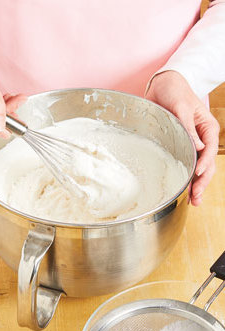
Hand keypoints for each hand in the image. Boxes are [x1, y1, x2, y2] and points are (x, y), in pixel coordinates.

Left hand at [146, 70, 218, 205]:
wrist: (163, 87)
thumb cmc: (175, 92)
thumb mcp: (182, 107)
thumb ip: (188, 127)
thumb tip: (198, 147)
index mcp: (208, 128)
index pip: (209, 151)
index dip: (204, 164)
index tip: (196, 175)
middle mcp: (202, 139)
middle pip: (206, 165)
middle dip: (202, 182)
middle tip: (195, 199)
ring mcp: (192, 145)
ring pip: (198, 169)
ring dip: (196, 185)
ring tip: (193, 202)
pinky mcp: (181, 147)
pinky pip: (186, 165)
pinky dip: (187, 178)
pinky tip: (185, 191)